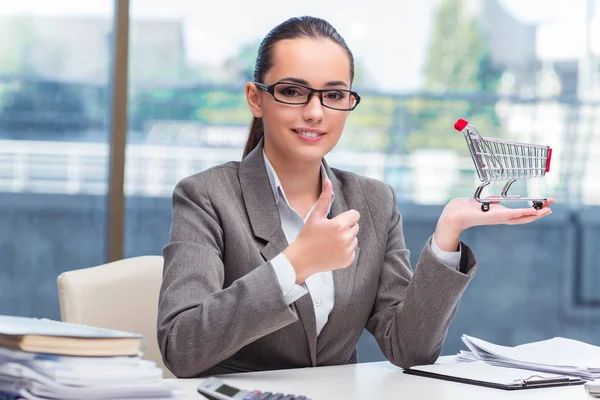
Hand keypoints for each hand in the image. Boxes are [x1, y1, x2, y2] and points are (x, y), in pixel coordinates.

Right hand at [283, 178, 359, 283]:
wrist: (302, 259)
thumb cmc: (307, 235)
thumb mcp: (315, 215)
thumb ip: (324, 198)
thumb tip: (328, 180)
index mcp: (339, 225)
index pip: (355, 215)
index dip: (346, 217)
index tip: (336, 221)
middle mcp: (346, 238)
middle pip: (355, 227)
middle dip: (346, 227)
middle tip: (331, 232)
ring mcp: (347, 250)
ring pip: (354, 239)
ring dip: (346, 239)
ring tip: (331, 242)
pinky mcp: (348, 260)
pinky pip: (353, 251)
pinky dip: (345, 251)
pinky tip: (333, 251)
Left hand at [433, 197, 554, 251]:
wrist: (455, 214)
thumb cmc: (466, 209)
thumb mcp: (483, 202)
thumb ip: (492, 201)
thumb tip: (498, 199)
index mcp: (500, 214)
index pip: (520, 214)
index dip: (533, 211)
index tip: (544, 206)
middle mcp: (501, 218)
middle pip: (525, 217)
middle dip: (539, 213)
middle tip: (552, 207)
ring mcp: (499, 218)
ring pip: (522, 218)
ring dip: (536, 214)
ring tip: (548, 210)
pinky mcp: (495, 216)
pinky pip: (512, 215)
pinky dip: (523, 213)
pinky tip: (533, 212)